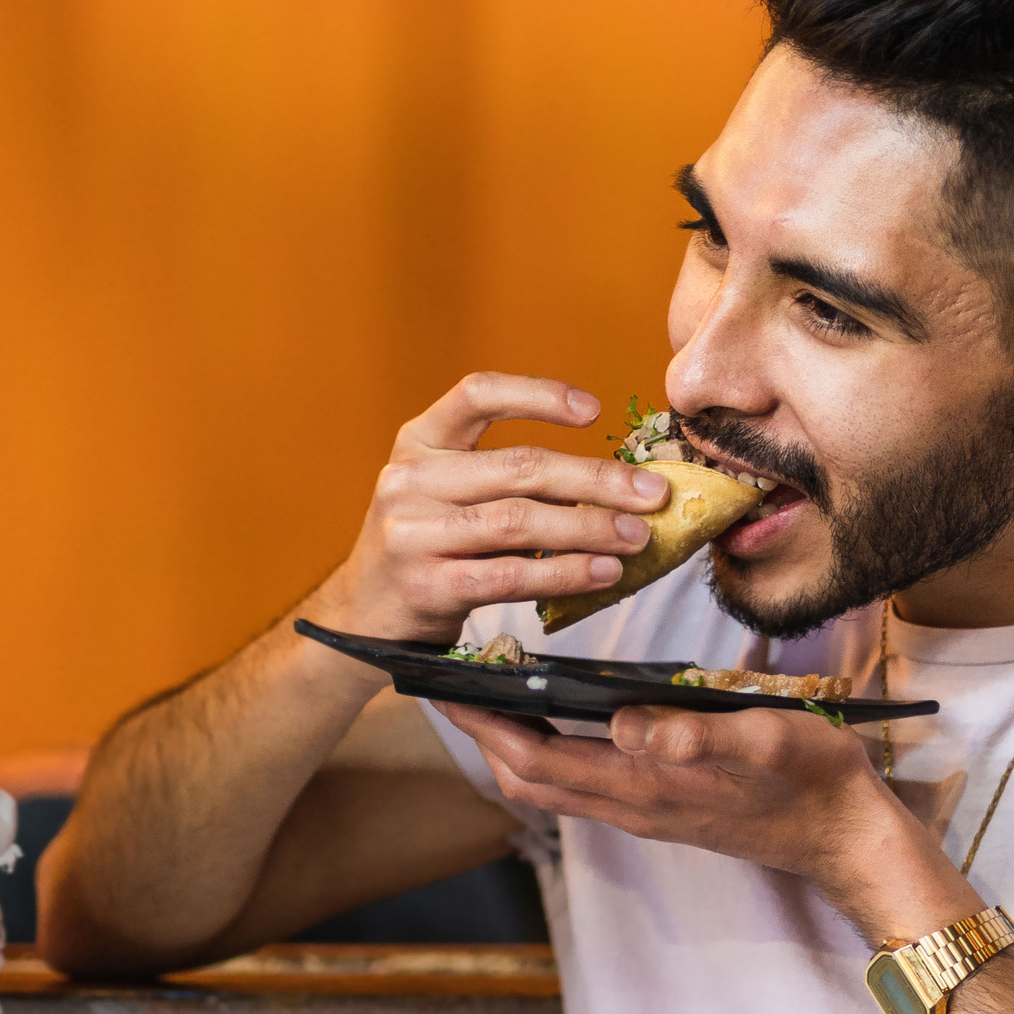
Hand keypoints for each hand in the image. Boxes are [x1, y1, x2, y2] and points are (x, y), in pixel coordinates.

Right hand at [302, 373, 673, 644]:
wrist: (361, 618)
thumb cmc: (426, 548)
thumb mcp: (447, 495)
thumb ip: (507, 480)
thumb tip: (611, 484)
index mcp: (418, 442)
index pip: (476, 394)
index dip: (537, 395)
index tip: (594, 409)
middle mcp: (409, 480)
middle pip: (519, 466)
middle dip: (596, 478)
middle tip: (653, 493)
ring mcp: (412, 533)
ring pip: (520, 520)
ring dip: (590, 528)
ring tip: (637, 537)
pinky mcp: (426, 585)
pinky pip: (510, 574)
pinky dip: (565, 572)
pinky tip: (603, 572)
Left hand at [435, 700, 973, 946]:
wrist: (848, 838)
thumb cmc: (814, 780)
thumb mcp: (768, 740)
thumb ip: (697, 733)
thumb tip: (624, 722)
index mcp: (646, 786)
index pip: (537, 760)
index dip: (484, 726)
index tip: (444, 687)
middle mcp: (632, 805)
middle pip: (526, 779)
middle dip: (480, 735)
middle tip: (447, 683)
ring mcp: (643, 811)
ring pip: (550, 785)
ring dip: (509, 746)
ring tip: (485, 694)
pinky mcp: (659, 807)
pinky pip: (581, 784)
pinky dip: (548, 753)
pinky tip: (552, 718)